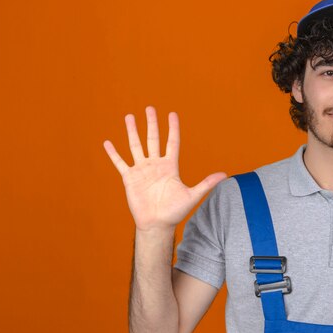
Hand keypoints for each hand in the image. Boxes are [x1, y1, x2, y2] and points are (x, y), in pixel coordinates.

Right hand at [103, 106, 226, 232]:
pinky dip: (113, 153)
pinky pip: (120, 163)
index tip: (172, 114)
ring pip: (136, 146)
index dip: (173, 129)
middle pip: (153, 139)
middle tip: (149, 108)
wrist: (157, 224)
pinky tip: (108, 142)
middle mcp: (155, 164)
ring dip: (132, 132)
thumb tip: (225, 174)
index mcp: (170, 166)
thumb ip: (206, 183)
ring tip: (129, 117)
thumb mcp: (192, 195)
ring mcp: (142, 170)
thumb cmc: (175, 212)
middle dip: (151, 123)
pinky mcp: (130, 178)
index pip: (172, 142)